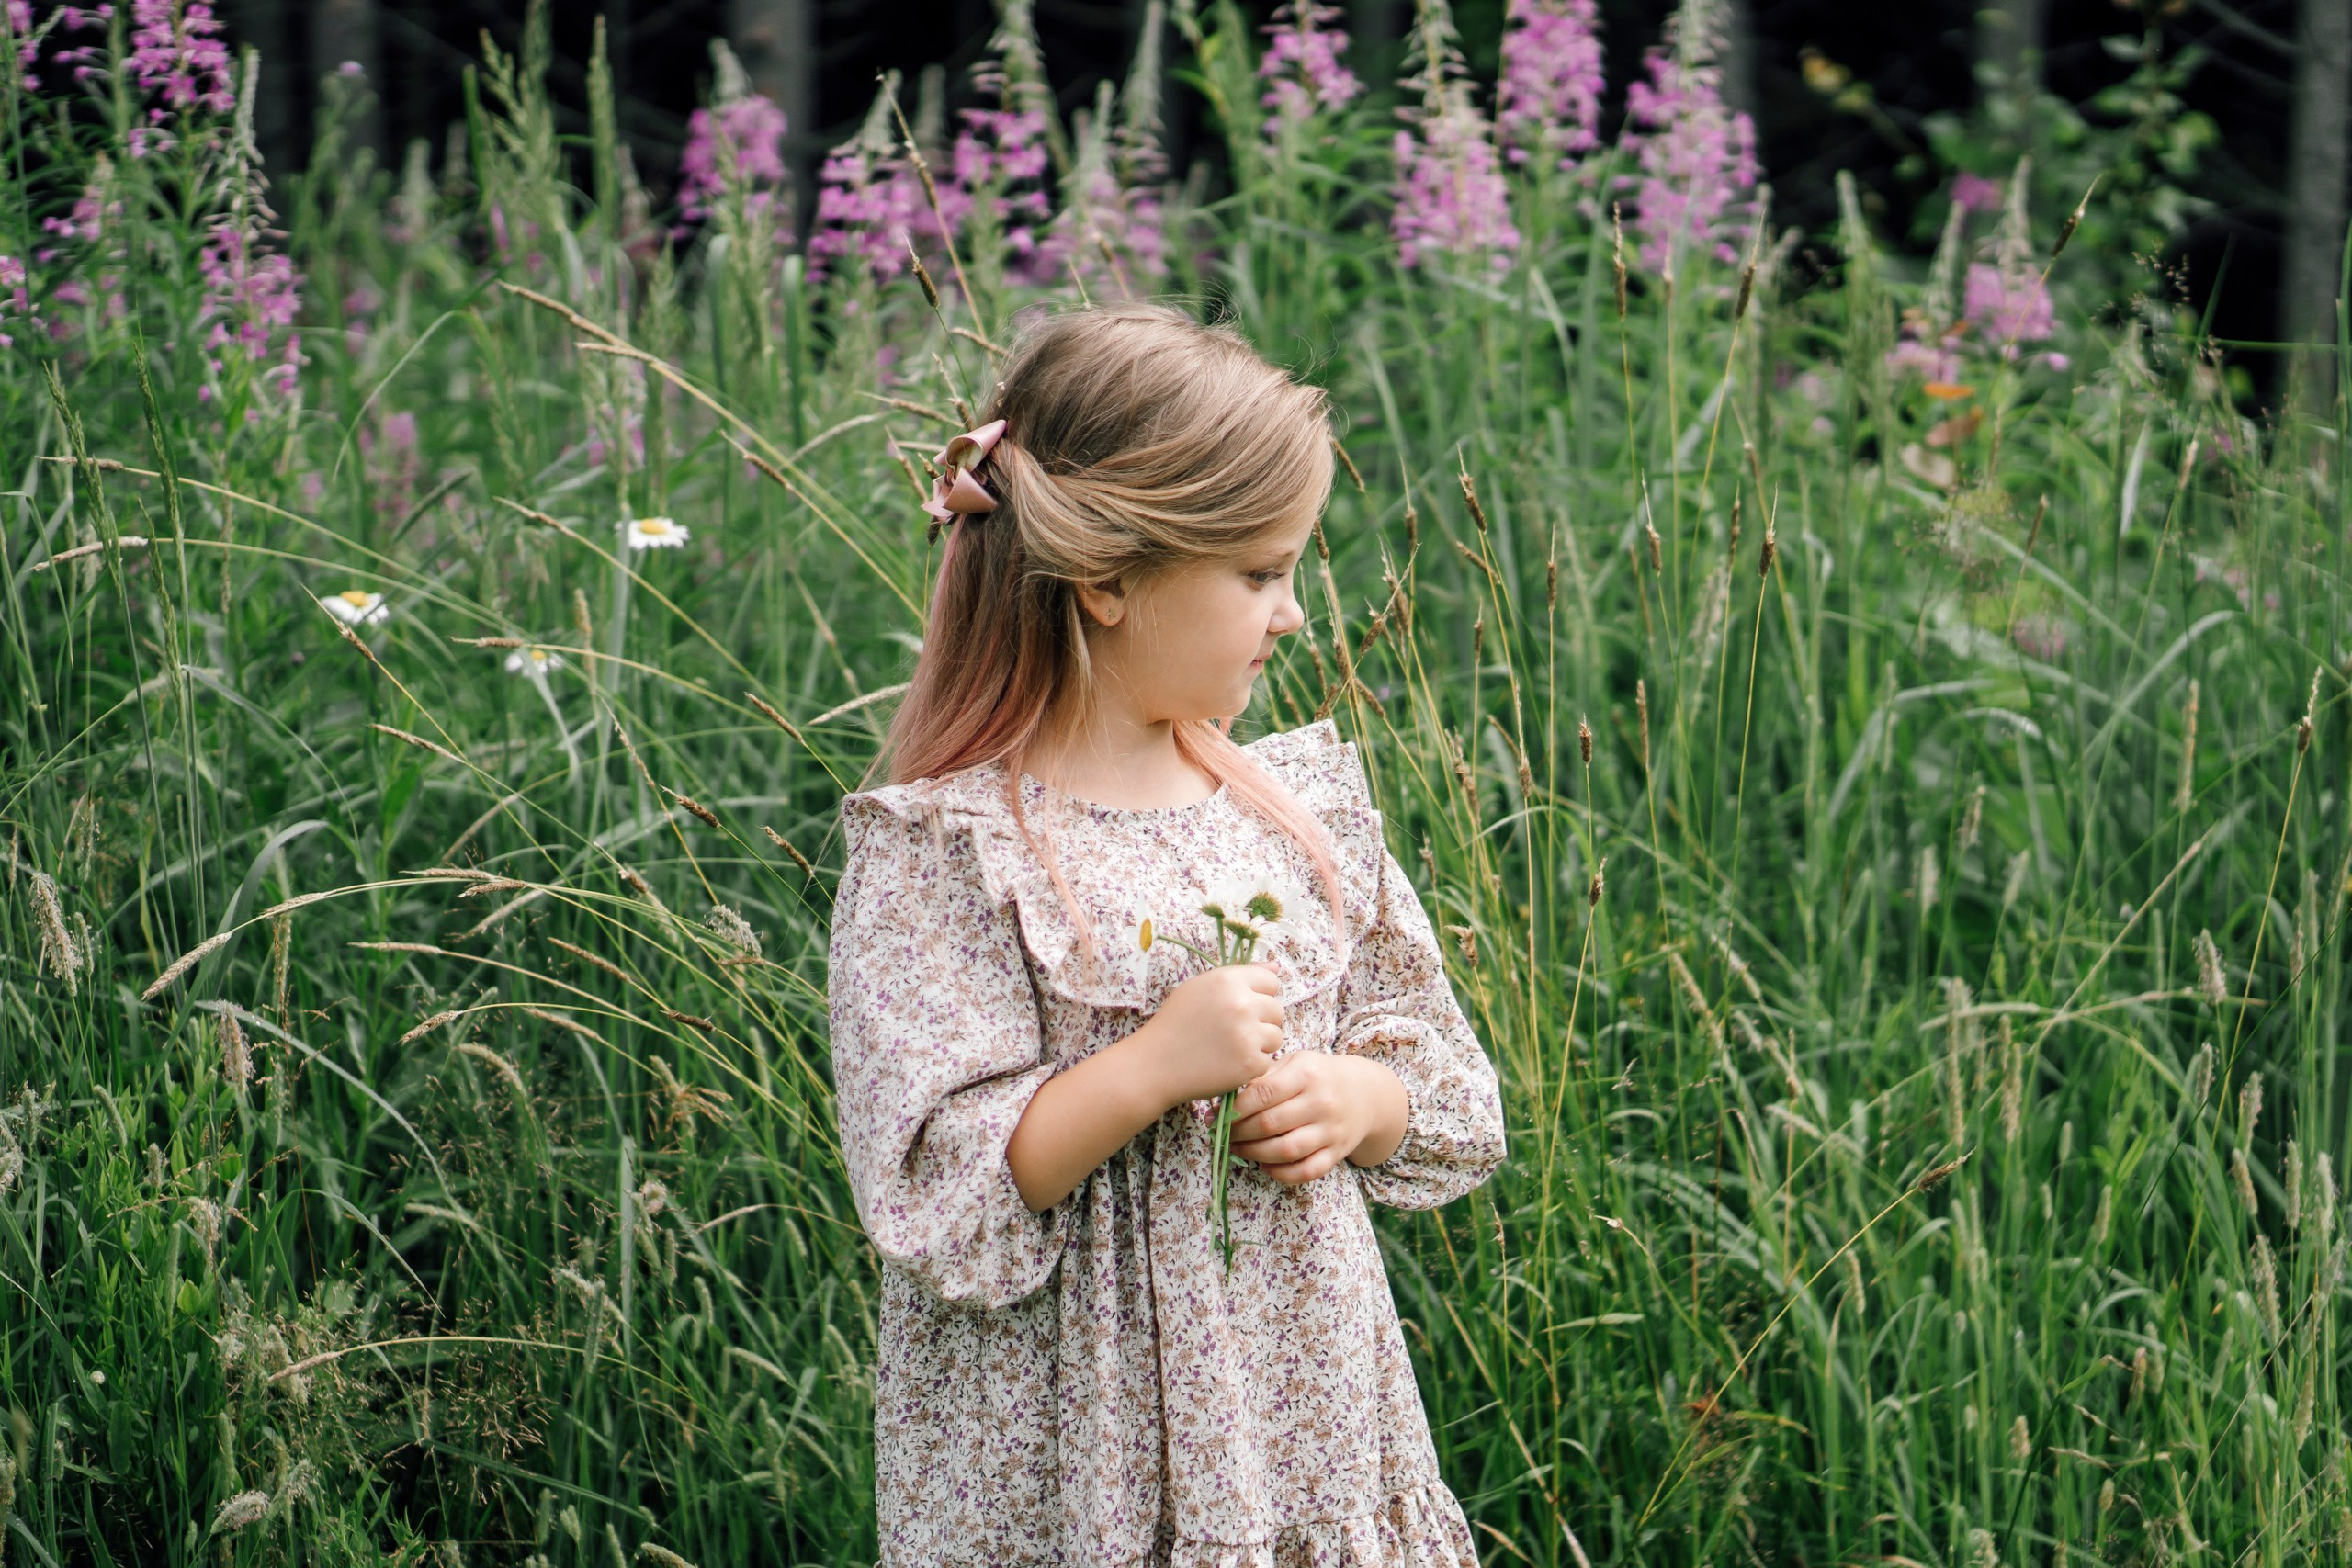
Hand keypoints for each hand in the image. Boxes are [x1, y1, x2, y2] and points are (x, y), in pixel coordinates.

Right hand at [1127, 963, 1283, 1109]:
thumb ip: (1240, 975)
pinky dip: (1251, 1065)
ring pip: (1276, 1036)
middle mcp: (1240, 1004)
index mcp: (1228, 980)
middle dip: (1261, 1021)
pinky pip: (1267, 1060)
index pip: (1270, 981)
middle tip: (1233, 1031)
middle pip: (1276, 1009)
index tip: (1242, 1007)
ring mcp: (1247, 1034)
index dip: (1259, 995)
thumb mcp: (1200, 988)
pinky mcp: (1251, 1063)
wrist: (1155, 1065)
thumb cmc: (1175, 1024)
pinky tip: (1228, 1063)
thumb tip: (1276, 967)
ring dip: (1260, 1044)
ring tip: (1231, 1048)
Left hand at [1228, 1052, 1407, 1186]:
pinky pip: (1306, 1171)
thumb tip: (1224, 1103)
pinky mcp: (1336, 1153)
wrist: (1365, 1094)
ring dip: (1254, 1154)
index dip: (1235, 1108)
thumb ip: (1263, 1079)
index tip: (1217, 1115)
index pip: (1264, 1093)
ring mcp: (1330, 1130)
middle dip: (1238, 1132)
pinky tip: (1265, 1165)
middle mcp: (1321, 1102)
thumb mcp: (1295, 1064)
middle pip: (1270, 1124)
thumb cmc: (1318, 1076)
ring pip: (1285, 1151)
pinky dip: (1281, 1174)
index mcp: (1306, 1074)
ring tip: (1237, 1148)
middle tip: (1222, 1134)